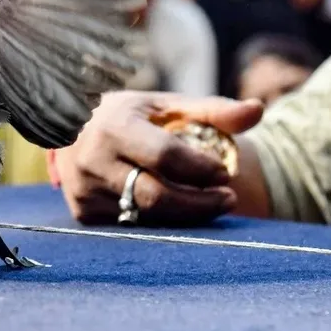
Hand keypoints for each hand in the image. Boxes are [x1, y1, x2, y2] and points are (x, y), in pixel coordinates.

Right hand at [52, 91, 263, 225]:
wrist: (73, 129)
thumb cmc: (129, 115)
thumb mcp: (165, 106)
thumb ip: (212, 110)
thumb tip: (257, 110)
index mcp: (114, 126)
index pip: (166, 156)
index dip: (201, 169)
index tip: (223, 173)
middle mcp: (92, 160)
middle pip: (158, 196)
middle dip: (201, 203)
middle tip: (227, 198)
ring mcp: (84, 189)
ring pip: (147, 215)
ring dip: (184, 213)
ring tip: (205, 202)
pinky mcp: (83, 212)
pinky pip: (132, 224)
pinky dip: (158, 218)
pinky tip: (171, 206)